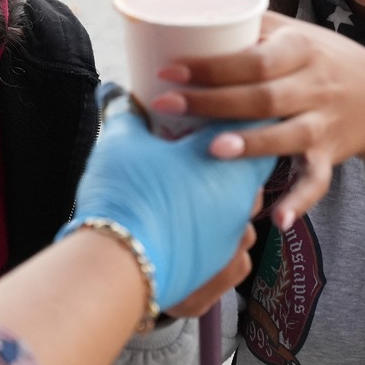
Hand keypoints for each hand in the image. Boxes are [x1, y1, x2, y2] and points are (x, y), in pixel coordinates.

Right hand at [62, 87, 270, 309]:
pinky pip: (233, 255)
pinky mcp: (222, 273)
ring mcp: (234, 239)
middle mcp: (242, 200)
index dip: (234, 122)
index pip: (252, 131)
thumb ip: (124, 112)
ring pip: (242, 216)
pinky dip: (216, 247)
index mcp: (229, 161)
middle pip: (249, 174)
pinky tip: (193, 239)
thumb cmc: (127, 197)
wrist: (118, 266)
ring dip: (222, 208)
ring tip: (190, 202)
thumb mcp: (121, 142)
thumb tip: (112, 91)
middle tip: (197, 159)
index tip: (218, 118)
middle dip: (227, 166)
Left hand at [149, 13, 364, 229]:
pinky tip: (277, 219)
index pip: (255, 59)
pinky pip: (316, 182)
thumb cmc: (322, 60)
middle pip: (263, 96)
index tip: (169, 70)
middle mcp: (315, 86)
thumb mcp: (295, 33)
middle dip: (213, 101)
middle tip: (167, 104)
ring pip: (288, 135)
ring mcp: (324, 123)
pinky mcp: (329, 156)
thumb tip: (189, 19)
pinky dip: (299, 201)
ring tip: (212, 149)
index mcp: (301, 49)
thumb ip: (250, 27)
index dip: (212, 65)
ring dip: (251, 144)